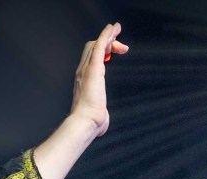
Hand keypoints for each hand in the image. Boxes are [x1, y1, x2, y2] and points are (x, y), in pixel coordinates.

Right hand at [70, 22, 128, 136]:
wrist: (86, 122)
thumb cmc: (92, 122)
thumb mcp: (98, 114)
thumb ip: (100, 113)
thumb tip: (102, 121)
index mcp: (84, 80)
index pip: (92, 58)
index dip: (104, 51)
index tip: (117, 52)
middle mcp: (83, 71)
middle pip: (93, 47)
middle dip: (108, 42)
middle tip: (123, 47)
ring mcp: (87, 69)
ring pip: (96, 44)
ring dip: (109, 36)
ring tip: (118, 29)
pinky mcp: (93, 68)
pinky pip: (99, 46)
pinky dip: (106, 35)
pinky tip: (112, 28)